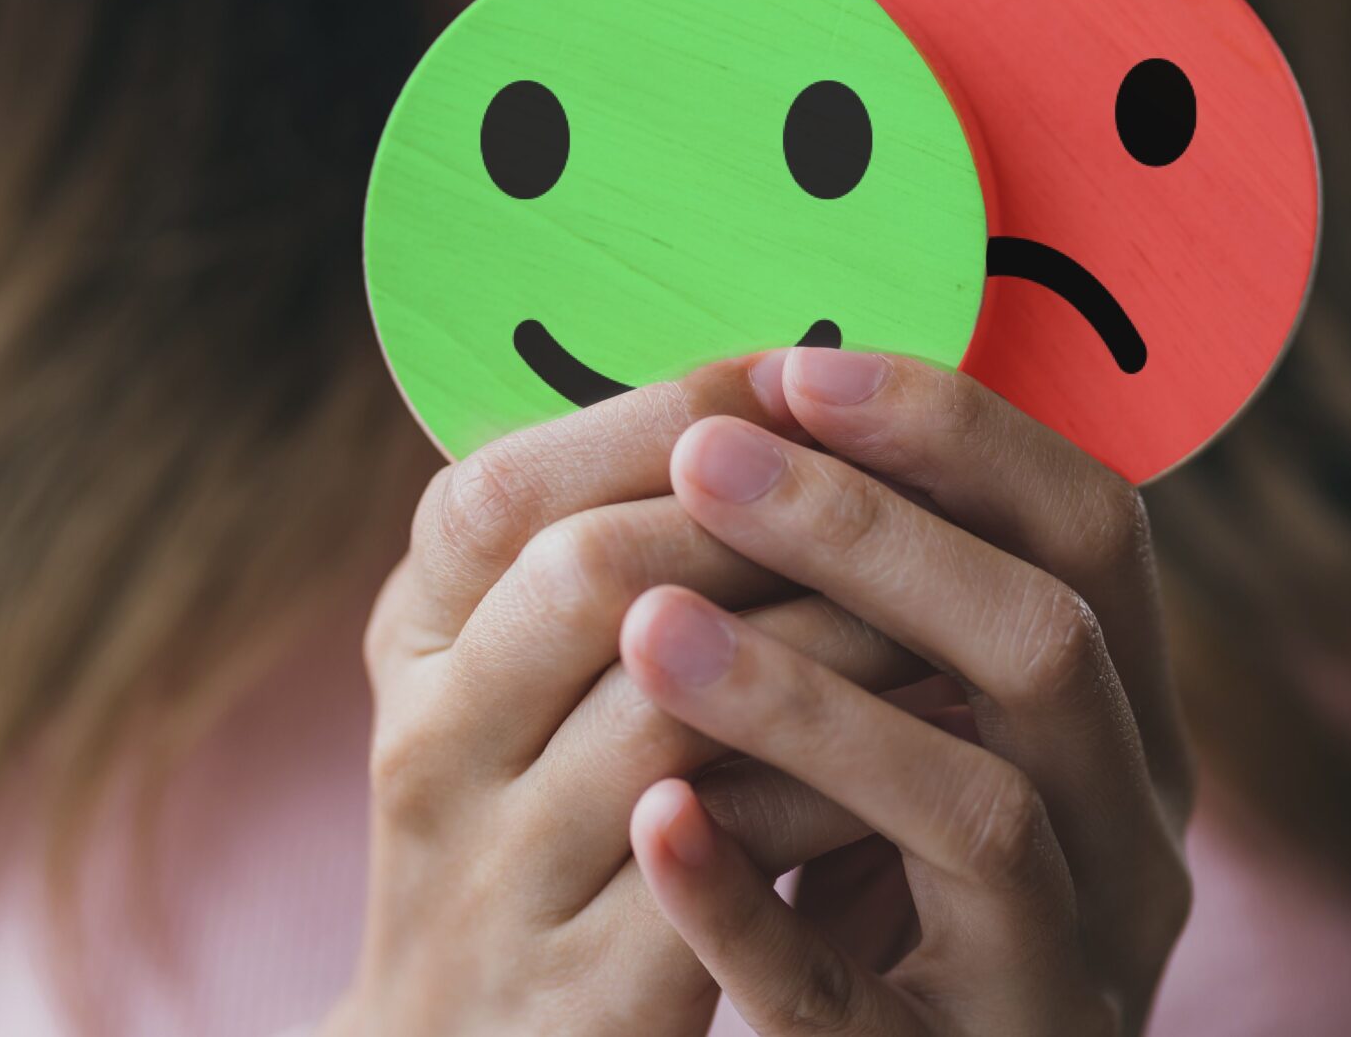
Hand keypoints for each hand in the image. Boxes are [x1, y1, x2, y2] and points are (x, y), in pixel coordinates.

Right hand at [328, 359, 926, 1035]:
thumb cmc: (534, 837)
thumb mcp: (519, 687)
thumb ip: (604, 559)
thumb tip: (771, 392)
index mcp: (410, 647)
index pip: (500, 489)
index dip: (655, 417)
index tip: (793, 375)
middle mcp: (430, 751)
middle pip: (587, 573)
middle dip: (766, 513)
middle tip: (901, 480)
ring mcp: (498, 880)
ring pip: (669, 709)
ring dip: (827, 637)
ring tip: (940, 598)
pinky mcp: (586, 994)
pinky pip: (726, 855)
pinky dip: (834, 782)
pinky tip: (926, 741)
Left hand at [621, 349, 1195, 1035]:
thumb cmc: (904, 906)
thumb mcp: (943, 751)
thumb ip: (905, 620)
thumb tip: (770, 400)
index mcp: (1130, 735)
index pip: (1097, 534)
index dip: (961, 435)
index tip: (801, 368)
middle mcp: (1134, 847)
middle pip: (1049, 649)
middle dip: (872, 535)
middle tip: (703, 458)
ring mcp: (1066, 976)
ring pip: (979, 815)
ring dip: (809, 702)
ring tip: (649, 625)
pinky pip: (851, 1002)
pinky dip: (751, 904)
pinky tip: (654, 823)